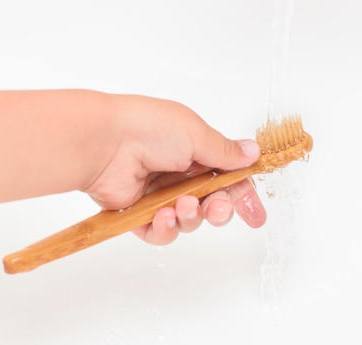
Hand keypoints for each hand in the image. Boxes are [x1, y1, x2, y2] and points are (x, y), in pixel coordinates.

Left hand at [83, 94, 266, 244]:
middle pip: (211, 203)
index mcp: (195, 150)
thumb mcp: (197, 134)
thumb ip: (225, 152)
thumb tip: (252, 152)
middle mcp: (179, 172)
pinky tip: (163, 216)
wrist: (106, 142)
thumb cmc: (149, 128)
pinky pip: (161, 232)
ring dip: (191, 217)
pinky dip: (166, 229)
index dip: (243, 196)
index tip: (255, 214)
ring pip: (189, 220)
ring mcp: (158, 193)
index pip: (227, 177)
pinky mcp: (138, 213)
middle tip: (217, 207)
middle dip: (219, 210)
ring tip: (181, 205)